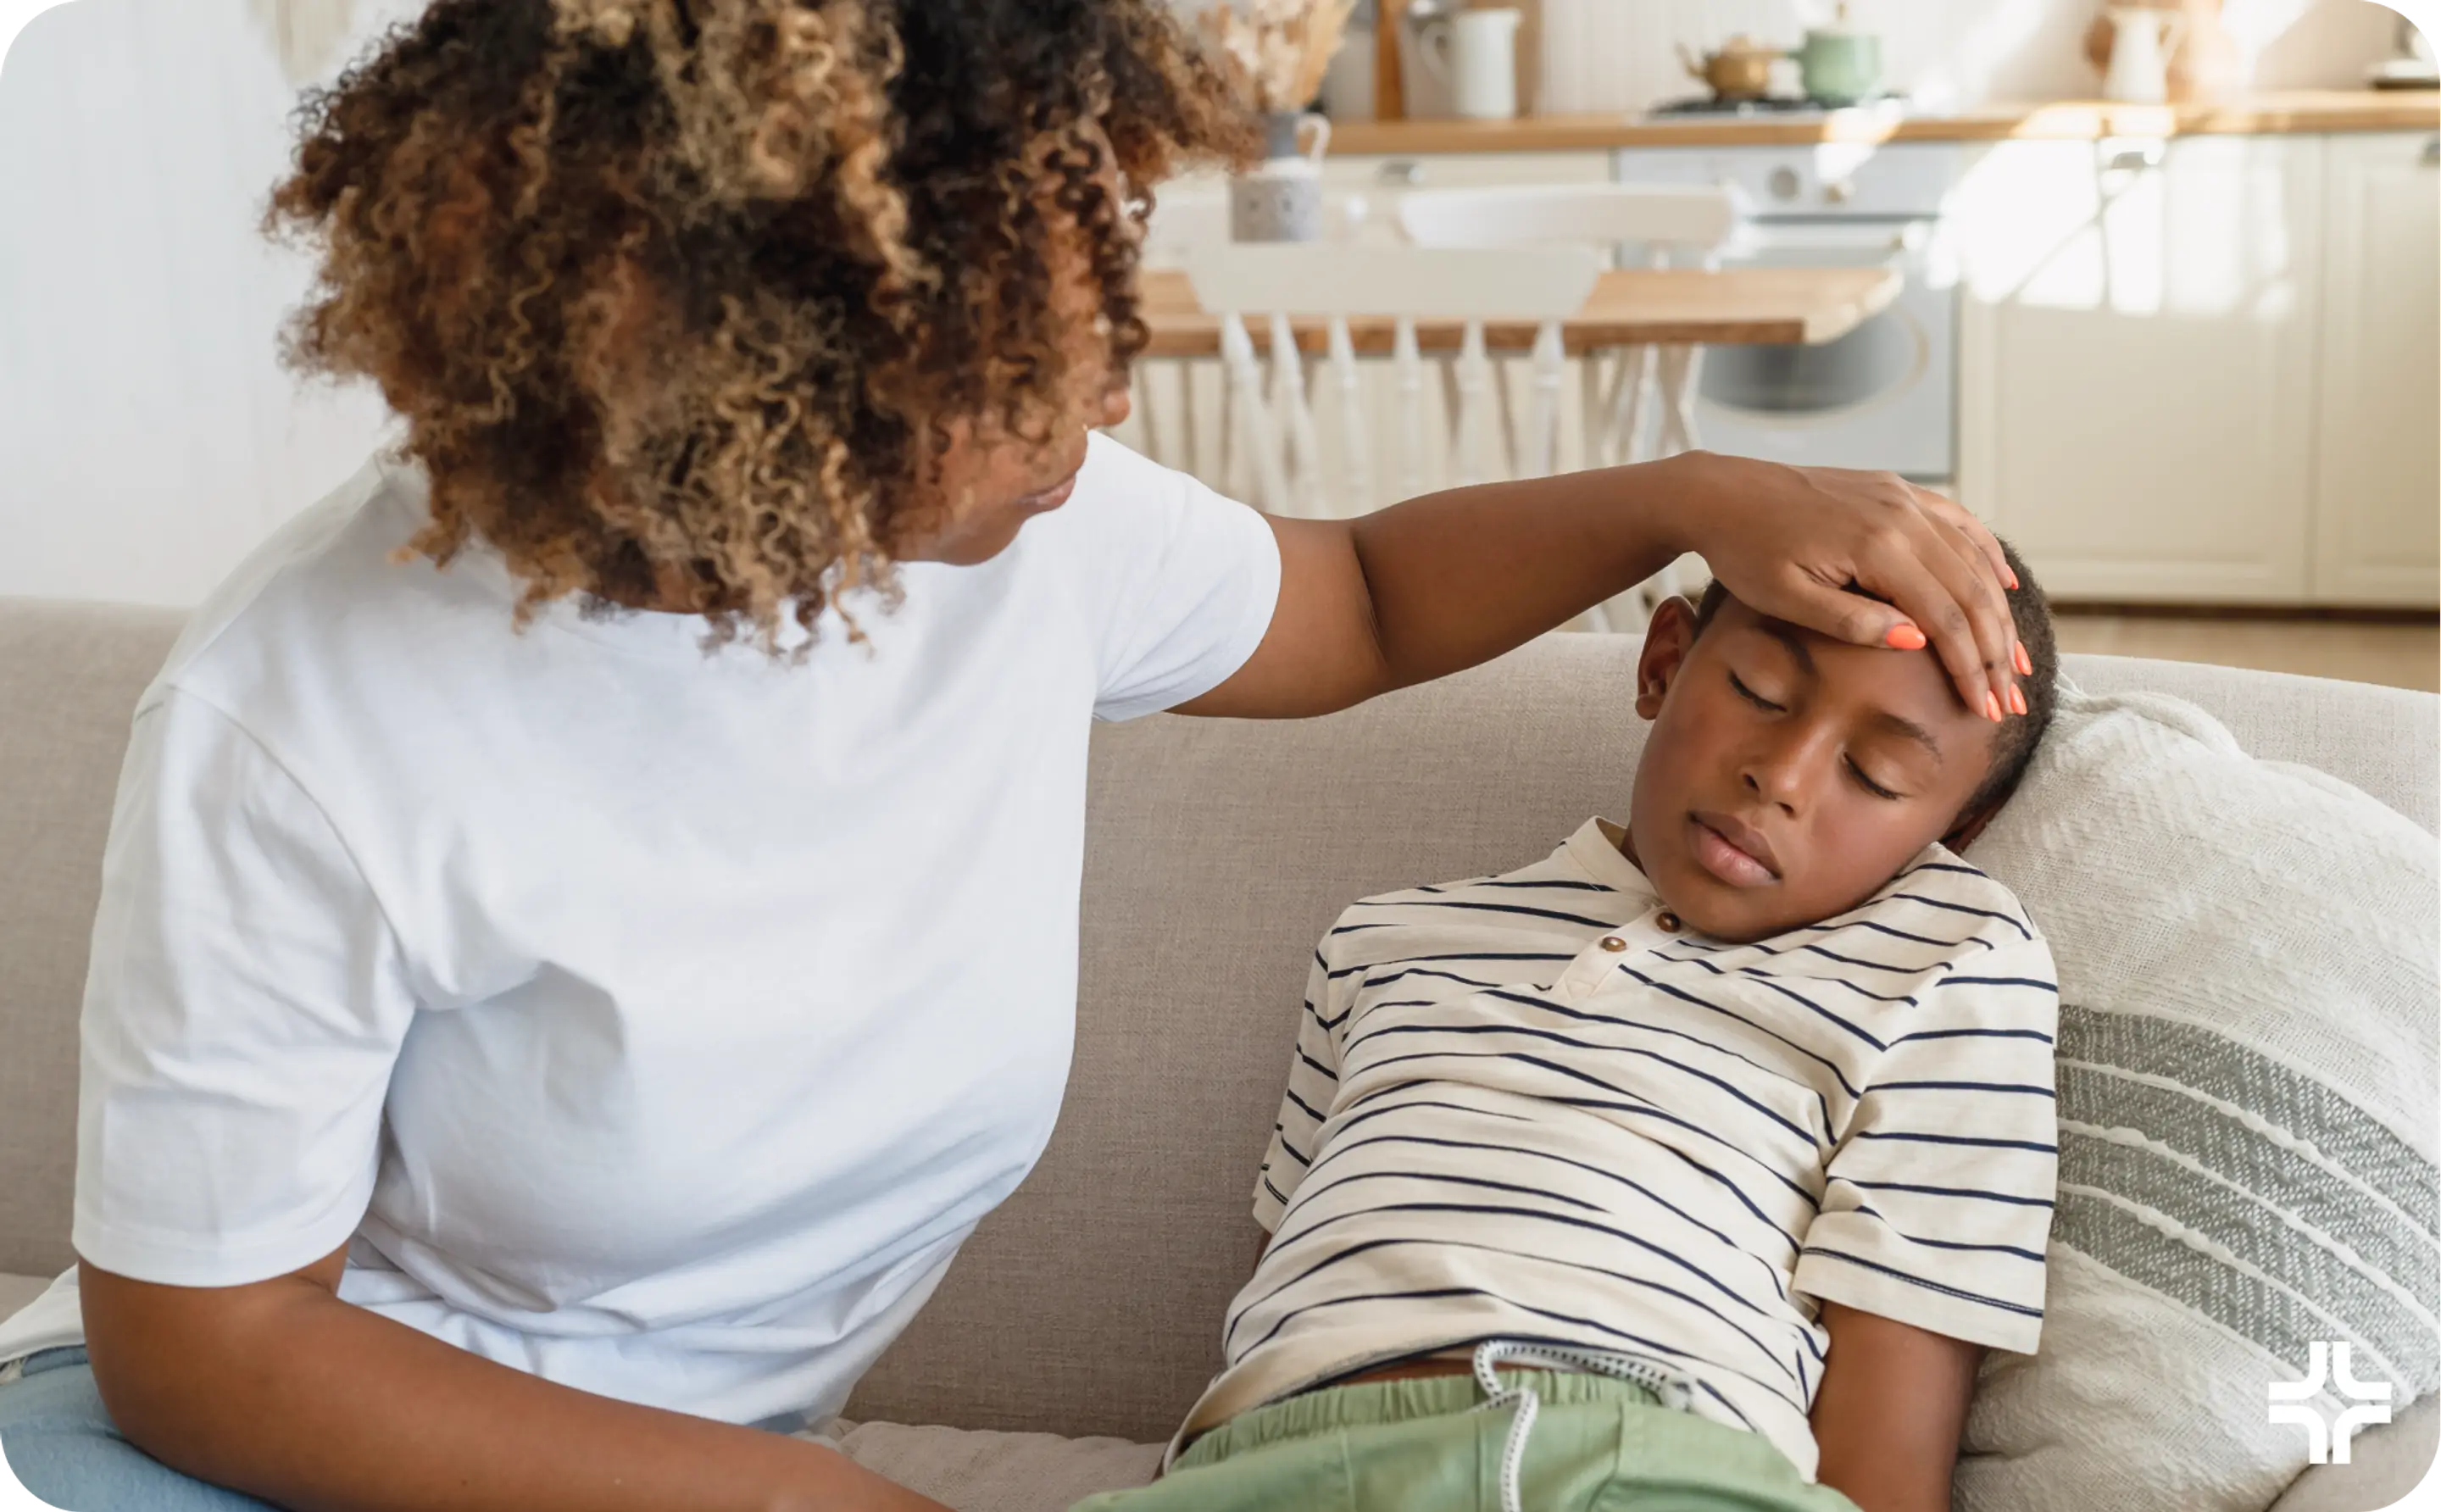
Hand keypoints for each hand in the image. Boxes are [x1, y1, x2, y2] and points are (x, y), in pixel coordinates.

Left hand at [1657, 452, 2022, 720]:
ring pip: (1972, 558)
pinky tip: (2005, 585)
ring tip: (2014, 659)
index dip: (1970, 667)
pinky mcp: (1896, 490)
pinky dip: (1987, 555)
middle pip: (1971, 591)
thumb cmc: (1744, 552)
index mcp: (1875, 545)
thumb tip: (1918, 641)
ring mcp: (1901, 497)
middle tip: (2009, 698)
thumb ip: (1852, 622)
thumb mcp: (1786, 598)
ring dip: (1999, 612)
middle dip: (1995, 650)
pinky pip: (1958, 522)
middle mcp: (1900, 514)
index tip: (1985, 709)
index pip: (1945, 618)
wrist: (1721, 494)